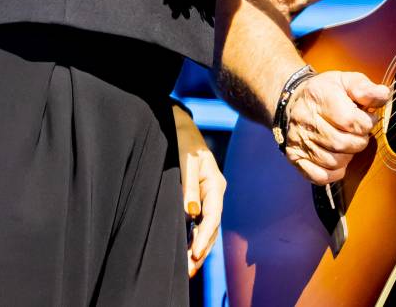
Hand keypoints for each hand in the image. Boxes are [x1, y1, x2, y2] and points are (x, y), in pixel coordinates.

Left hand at [172, 104, 225, 278]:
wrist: (180, 125)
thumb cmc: (183, 139)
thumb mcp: (185, 158)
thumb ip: (188, 184)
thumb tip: (191, 212)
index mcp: (215, 184)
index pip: (213, 216)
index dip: (205, 237)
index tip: (195, 253)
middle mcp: (214, 192)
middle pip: (212, 227)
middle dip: (202, 249)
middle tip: (190, 270)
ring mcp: (208, 196)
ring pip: (207, 227)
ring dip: (199, 247)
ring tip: (189, 268)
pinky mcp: (199, 198)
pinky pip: (200, 222)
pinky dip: (195, 237)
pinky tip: (188, 251)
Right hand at [282, 70, 389, 185]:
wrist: (295, 99)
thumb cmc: (327, 91)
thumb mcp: (346, 81)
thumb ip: (366, 88)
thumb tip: (383, 95)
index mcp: (320, 96)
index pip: (350, 121)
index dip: (367, 123)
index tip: (367, 118)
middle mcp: (305, 119)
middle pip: (342, 143)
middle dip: (359, 141)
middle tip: (359, 133)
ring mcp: (298, 139)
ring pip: (333, 161)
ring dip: (348, 156)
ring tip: (347, 143)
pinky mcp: (295, 156)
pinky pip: (319, 176)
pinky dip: (334, 173)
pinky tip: (338, 160)